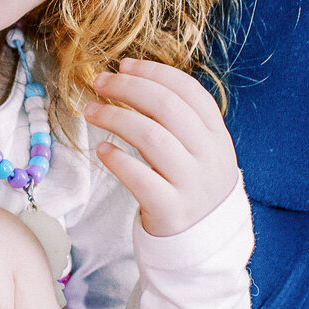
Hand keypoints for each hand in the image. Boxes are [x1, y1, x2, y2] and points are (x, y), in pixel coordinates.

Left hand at [86, 62, 237, 237]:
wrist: (203, 242)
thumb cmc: (190, 185)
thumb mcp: (199, 150)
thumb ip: (179, 120)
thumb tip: (134, 79)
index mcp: (217, 135)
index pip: (190, 91)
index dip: (155, 73)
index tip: (125, 65)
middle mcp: (209, 157)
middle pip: (167, 107)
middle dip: (129, 89)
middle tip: (100, 83)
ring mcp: (192, 184)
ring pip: (151, 137)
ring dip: (116, 118)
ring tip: (91, 111)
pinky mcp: (171, 210)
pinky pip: (140, 178)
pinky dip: (118, 159)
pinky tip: (101, 149)